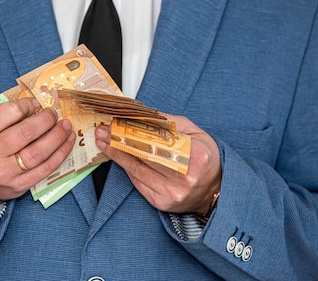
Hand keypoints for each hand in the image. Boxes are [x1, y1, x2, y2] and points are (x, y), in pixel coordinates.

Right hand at [0, 98, 75, 212]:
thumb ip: (4, 114)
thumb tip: (35, 106)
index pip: (10, 112)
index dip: (28, 105)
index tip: (37, 104)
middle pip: (26, 133)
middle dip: (46, 120)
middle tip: (54, 114)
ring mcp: (4, 172)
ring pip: (38, 153)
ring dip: (57, 137)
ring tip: (66, 126)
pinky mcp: (17, 186)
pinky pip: (45, 169)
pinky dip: (60, 154)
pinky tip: (67, 142)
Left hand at [95, 113, 220, 214]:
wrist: (215, 190)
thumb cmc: (205, 159)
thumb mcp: (196, 133)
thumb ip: (169, 123)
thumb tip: (142, 115)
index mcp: (195, 156)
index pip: (156, 141)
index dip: (133, 131)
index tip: (116, 123)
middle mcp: (183, 177)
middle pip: (143, 155)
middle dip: (118, 141)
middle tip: (103, 131)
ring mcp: (171, 192)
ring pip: (136, 170)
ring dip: (116, 154)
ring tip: (103, 141)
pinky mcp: (161, 202)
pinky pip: (137, 182)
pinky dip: (126, 167)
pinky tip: (116, 156)